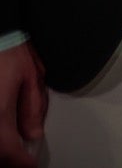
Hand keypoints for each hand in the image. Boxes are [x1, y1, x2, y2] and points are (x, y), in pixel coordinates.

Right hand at [0, 43, 46, 167]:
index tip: (30, 165)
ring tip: (12, 147)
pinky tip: (3, 132)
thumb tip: (33, 133)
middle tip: (21, 158)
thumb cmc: (8, 49)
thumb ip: (32, 108)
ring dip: (0, 149)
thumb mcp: (31, 77)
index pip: (8, 150)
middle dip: (8, 158)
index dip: (21, 162)